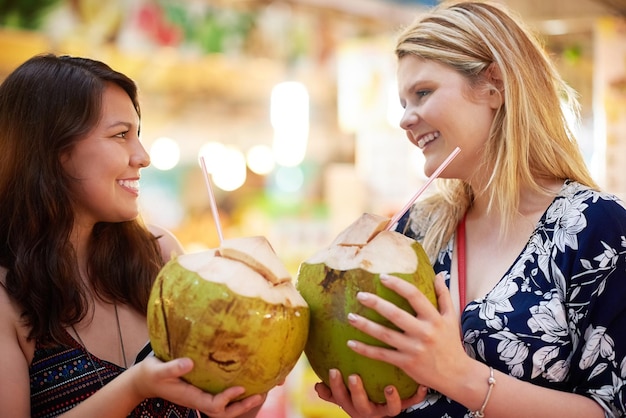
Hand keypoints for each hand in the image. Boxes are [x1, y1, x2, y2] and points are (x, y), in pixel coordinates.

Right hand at [131, 356, 264, 417]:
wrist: (146, 380)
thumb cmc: (151, 373)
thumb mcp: (158, 369)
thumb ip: (172, 368)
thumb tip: (190, 362)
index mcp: (190, 397)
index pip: (213, 405)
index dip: (228, 399)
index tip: (241, 388)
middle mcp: (199, 400)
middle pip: (224, 412)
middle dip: (242, 407)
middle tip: (260, 394)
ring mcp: (201, 397)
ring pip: (225, 408)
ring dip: (242, 402)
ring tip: (261, 391)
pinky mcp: (203, 391)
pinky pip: (222, 397)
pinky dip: (236, 394)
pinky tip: (248, 381)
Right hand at [314, 368, 426, 417]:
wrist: (384, 409)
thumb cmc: (361, 397)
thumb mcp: (344, 397)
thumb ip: (332, 392)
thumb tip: (315, 386)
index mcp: (354, 406)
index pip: (341, 398)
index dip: (336, 387)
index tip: (333, 370)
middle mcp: (371, 411)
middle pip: (362, 405)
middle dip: (356, 392)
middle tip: (353, 376)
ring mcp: (387, 410)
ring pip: (390, 410)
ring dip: (390, 399)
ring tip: (390, 388)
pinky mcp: (404, 406)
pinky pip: (412, 402)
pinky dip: (417, 395)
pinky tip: (422, 385)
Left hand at [345, 272, 466, 392]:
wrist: (457, 375)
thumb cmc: (451, 343)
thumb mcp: (452, 318)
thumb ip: (444, 295)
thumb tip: (438, 274)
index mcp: (434, 318)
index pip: (414, 296)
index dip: (398, 285)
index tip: (382, 276)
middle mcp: (424, 332)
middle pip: (396, 315)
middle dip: (376, 303)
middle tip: (360, 295)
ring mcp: (414, 349)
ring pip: (385, 335)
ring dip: (366, 326)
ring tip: (350, 317)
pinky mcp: (406, 363)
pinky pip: (382, 355)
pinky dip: (366, 349)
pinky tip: (351, 343)